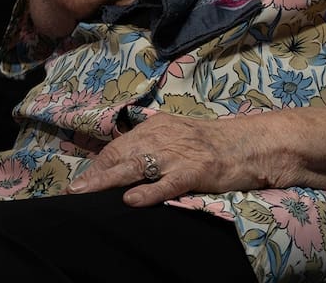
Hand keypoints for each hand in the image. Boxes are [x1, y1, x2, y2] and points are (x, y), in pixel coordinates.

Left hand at [67, 112, 252, 206]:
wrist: (252, 144)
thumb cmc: (215, 143)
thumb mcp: (180, 136)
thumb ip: (154, 145)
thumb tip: (125, 162)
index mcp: (160, 125)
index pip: (121, 145)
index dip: (100, 164)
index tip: (82, 181)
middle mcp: (165, 136)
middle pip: (122, 154)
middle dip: (96, 173)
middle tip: (74, 191)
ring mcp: (180, 154)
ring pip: (137, 166)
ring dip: (108, 180)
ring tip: (86, 192)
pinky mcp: (196, 172)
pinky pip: (167, 183)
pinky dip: (149, 192)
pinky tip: (131, 200)